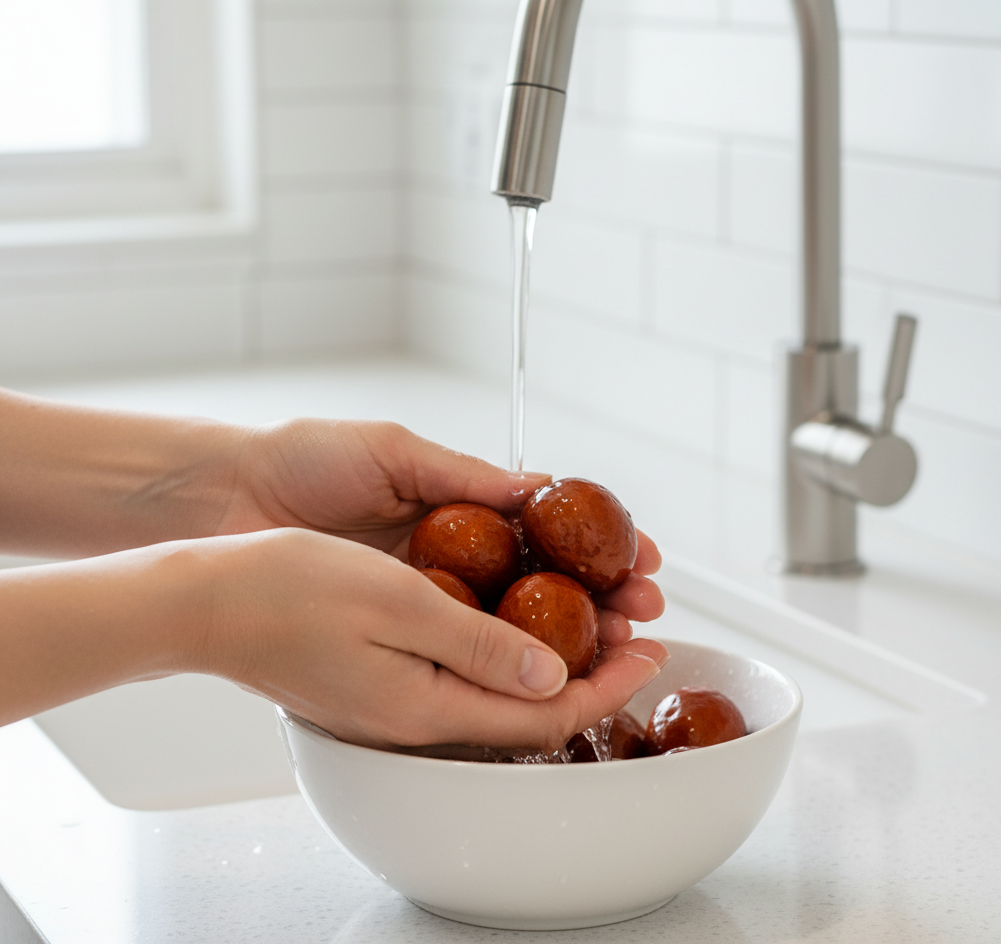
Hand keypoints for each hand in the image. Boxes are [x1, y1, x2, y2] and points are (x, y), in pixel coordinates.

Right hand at [200, 528, 668, 751]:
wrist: (208, 599)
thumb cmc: (289, 589)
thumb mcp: (398, 603)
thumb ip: (478, 645)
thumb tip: (551, 674)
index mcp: (427, 705)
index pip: (543, 711)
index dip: (607, 682)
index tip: (650, 647)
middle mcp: (416, 716)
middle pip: (529, 709)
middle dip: (594, 671)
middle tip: (636, 628)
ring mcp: (396, 702)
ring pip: (499, 692)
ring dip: (554, 658)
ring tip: (596, 619)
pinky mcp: (380, 681)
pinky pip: (463, 678)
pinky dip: (508, 653)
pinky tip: (517, 620)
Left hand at [215, 420, 665, 642]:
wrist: (228, 496)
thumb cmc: (306, 461)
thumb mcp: (396, 452)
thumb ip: (466, 475)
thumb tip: (539, 486)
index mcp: (457, 512)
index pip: (547, 535)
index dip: (600, 548)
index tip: (644, 560)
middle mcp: (451, 562)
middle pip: (545, 589)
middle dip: (604, 600)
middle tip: (649, 613)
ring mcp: (424, 600)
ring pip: (512, 628)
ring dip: (572, 638)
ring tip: (622, 643)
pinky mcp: (391, 633)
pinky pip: (456, 652)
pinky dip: (505, 663)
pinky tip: (547, 671)